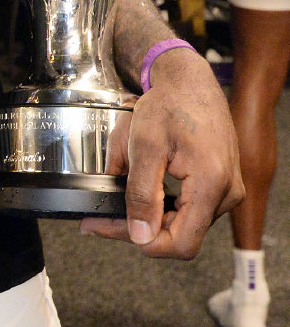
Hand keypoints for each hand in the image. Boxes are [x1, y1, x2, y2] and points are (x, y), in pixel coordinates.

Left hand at [80, 47, 242, 257]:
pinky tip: (140, 193)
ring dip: (149, 215)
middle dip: (138, 229)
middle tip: (98, 218)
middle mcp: (227, 194)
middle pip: (180, 236)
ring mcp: (226, 192)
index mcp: (212, 184)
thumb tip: (139, 235)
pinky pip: (189, 210)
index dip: (141, 241)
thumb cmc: (169, 104)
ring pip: (182, 225)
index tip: (104, 227)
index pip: (181, 243)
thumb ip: (141, 192)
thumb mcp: (143, 143)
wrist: (190, 83)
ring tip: (118, 197)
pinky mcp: (220, 187)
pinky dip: (161, 206)